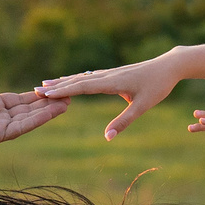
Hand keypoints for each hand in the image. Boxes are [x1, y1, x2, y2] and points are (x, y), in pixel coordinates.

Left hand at [0, 60, 67, 163]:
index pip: (17, 100)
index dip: (33, 96)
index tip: (49, 90)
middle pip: (28, 108)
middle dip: (47, 103)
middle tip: (68, 95)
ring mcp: (1, 126)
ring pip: (30, 117)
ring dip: (48, 111)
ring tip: (68, 102)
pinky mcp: (0, 134)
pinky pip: (23, 125)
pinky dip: (38, 119)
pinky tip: (52, 112)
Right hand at [38, 52, 185, 139]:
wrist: (169, 66)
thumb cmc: (158, 86)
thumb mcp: (143, 106)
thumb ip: (124, 122)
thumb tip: (107, 138)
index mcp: (112, 82)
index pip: (82, 87)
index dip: (63, 90)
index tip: (45, 93)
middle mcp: (108, 75)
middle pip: (77, 80)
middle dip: (57, 85)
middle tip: (35, 90)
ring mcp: (110, 73)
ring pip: (82, 77)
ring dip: (63, 81)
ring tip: (45, 84)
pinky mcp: (114, 73)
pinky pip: (89, 76)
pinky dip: (76, 79)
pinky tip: (70, 80)